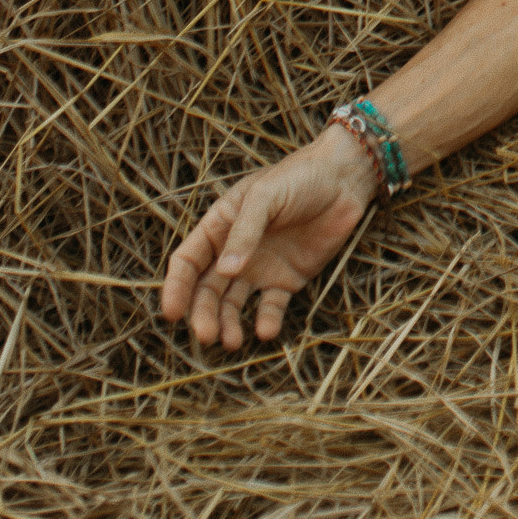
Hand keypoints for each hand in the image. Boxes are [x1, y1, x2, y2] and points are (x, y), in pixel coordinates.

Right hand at [159, 126, 375, 349]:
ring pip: (233, 305)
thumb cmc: (299, 177)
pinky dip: (266, 321)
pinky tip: (266, 331)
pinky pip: (271, 306)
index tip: (173, 313)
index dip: (176, 288)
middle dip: (203, 315)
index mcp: (220, 226)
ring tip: (233, 342)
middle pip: (207, 291)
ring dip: (229, 324)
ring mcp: (260, 267)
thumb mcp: (265, 195)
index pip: (188, 262)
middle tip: (207, 336)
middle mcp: (235, 251)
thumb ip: (245, 231)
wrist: (345, 179)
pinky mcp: (288, 279)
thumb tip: (224, 272)